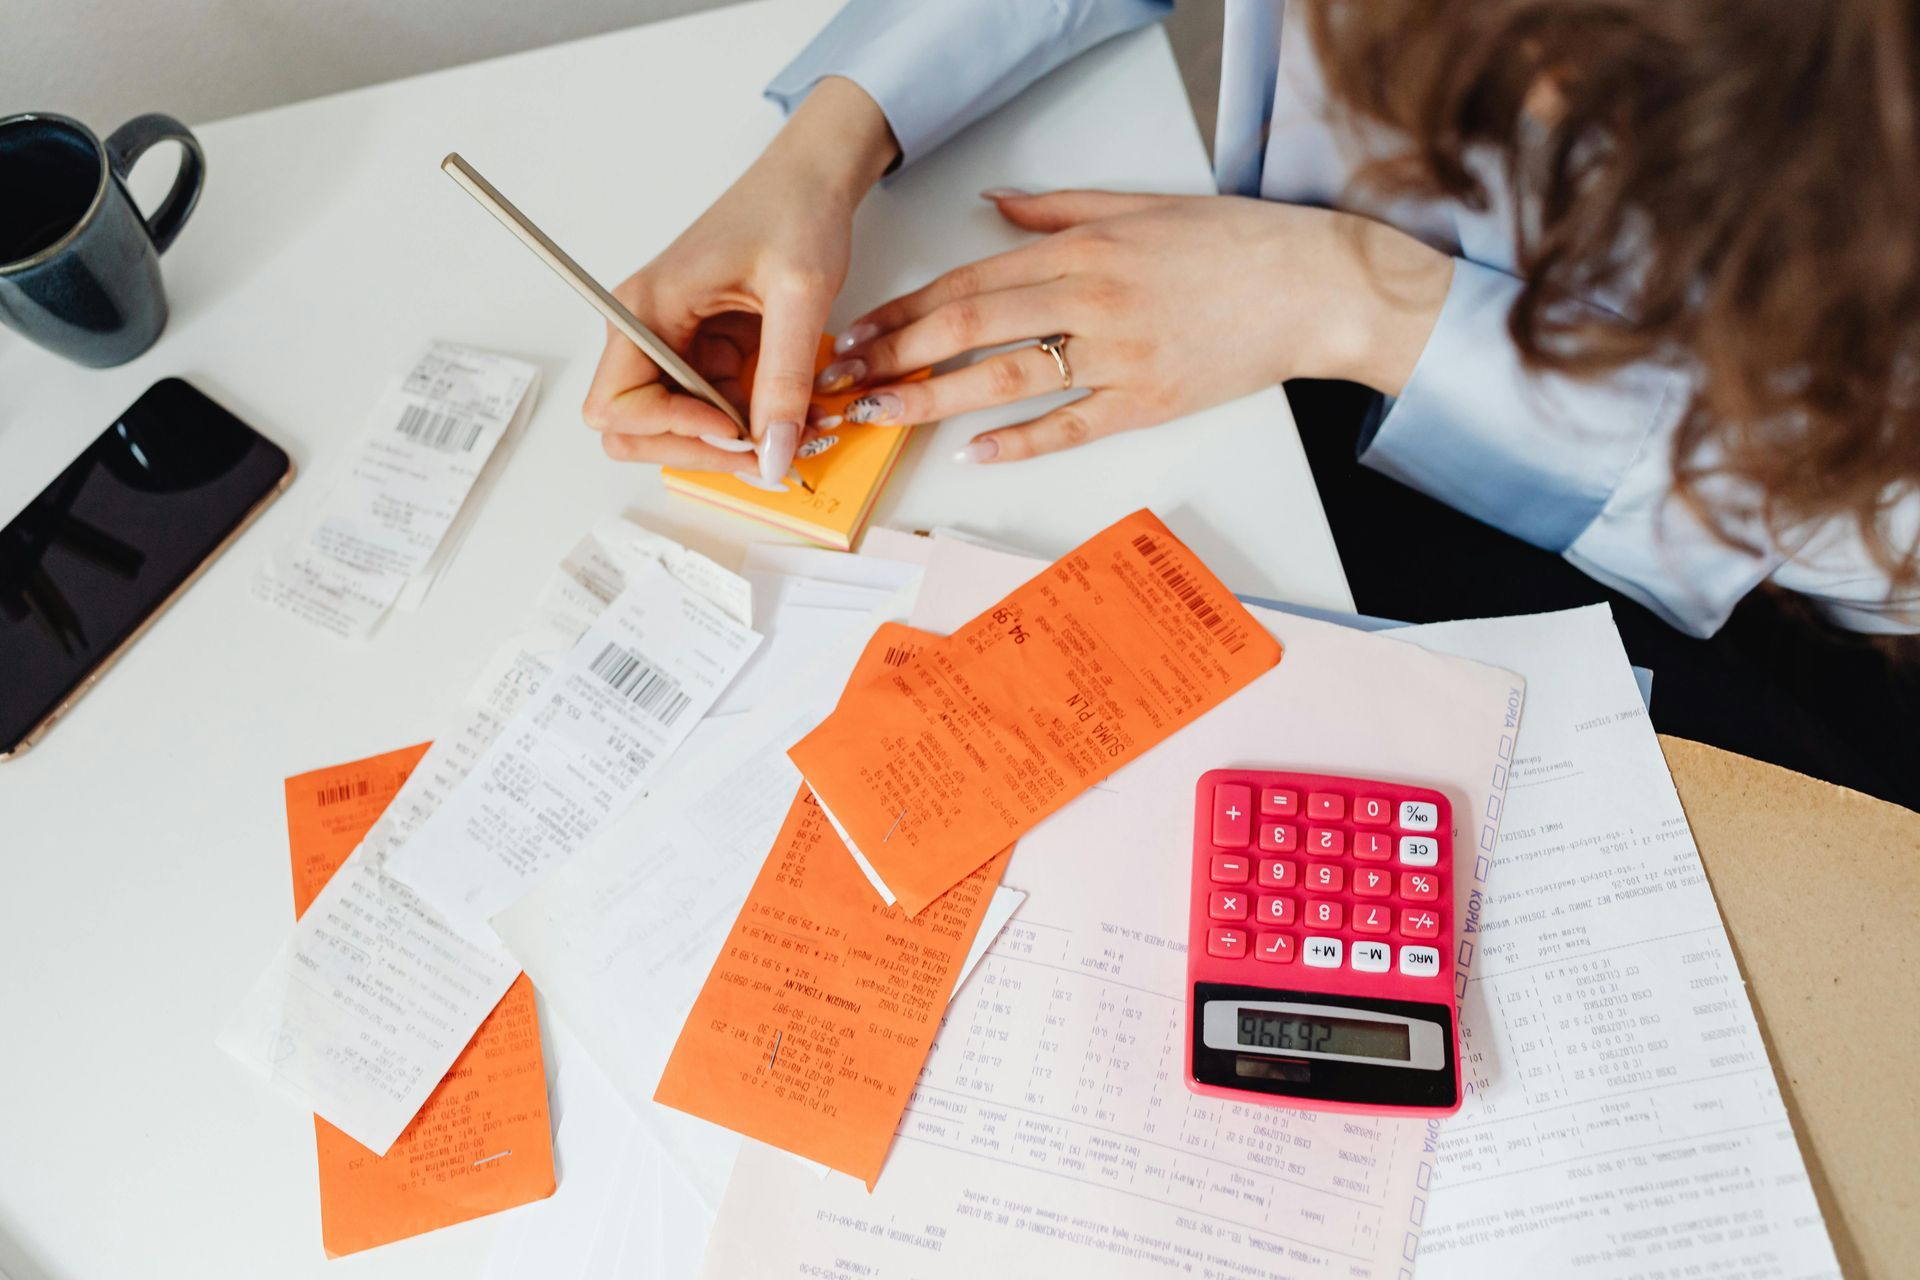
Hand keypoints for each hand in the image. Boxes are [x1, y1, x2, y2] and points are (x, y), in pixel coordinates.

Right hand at [581, 78, 897, 485]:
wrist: (812, 180)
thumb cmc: (794, 212)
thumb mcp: (799, 296)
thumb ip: (784, 379)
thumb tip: (772, 452)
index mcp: (647, 308)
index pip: (616, 405)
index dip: (671, 429)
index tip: (733, 429)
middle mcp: (648, 329)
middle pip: (635, 428)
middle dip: (695, 448)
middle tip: (761, 450)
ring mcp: (675, 344)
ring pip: (678, 426)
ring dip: (729, 440)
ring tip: (789, 430)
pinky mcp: (704, 351)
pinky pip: (713, 408)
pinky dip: (748, 420)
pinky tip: (788, 410)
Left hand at [820, 189, 1452, 461]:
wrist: (1315, 284)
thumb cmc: (1232, 244)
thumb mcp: (1140, 205)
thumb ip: (1058, 210)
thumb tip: (992, 208)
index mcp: (1082, 248)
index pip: (969, 279)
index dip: (906, 307)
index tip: (859, 327)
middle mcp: (1091, 298)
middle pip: (971, 327)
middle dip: (898, 354)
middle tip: (847, 378)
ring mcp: (1118, 354)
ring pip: (1008, 378)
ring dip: (937, 398)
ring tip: (884, 414)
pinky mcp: (1149, 401)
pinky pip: (1072, 424)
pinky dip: (1022, 441)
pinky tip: (976, 453)